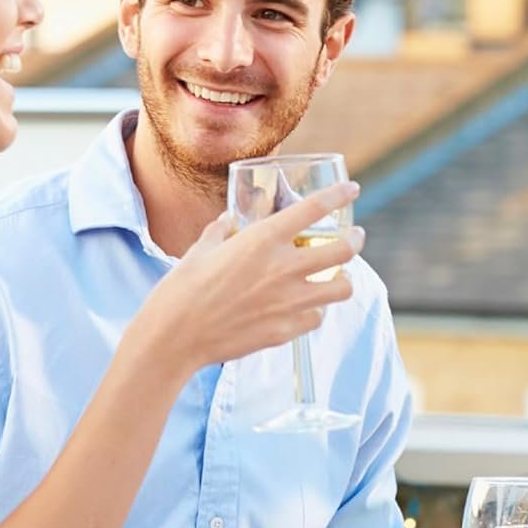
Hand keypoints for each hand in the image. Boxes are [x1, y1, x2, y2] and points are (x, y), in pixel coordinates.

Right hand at [138, 181, 363, 376]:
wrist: (173, 338)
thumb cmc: (181, 290)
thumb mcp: (200, 250)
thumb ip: (221, 231)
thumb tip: (229, 220)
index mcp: (261, 240)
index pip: (313, 209)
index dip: (339, 196)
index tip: (352, 189)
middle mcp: (282, 268)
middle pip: (343, 250)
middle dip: (355, 240)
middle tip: (354, 237)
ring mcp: (288, 301)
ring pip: (342, 288)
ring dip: (343, 279)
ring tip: (338, 277)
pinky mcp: (286, 330)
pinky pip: (317, 317)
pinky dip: (316, 311)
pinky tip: (307, 308)